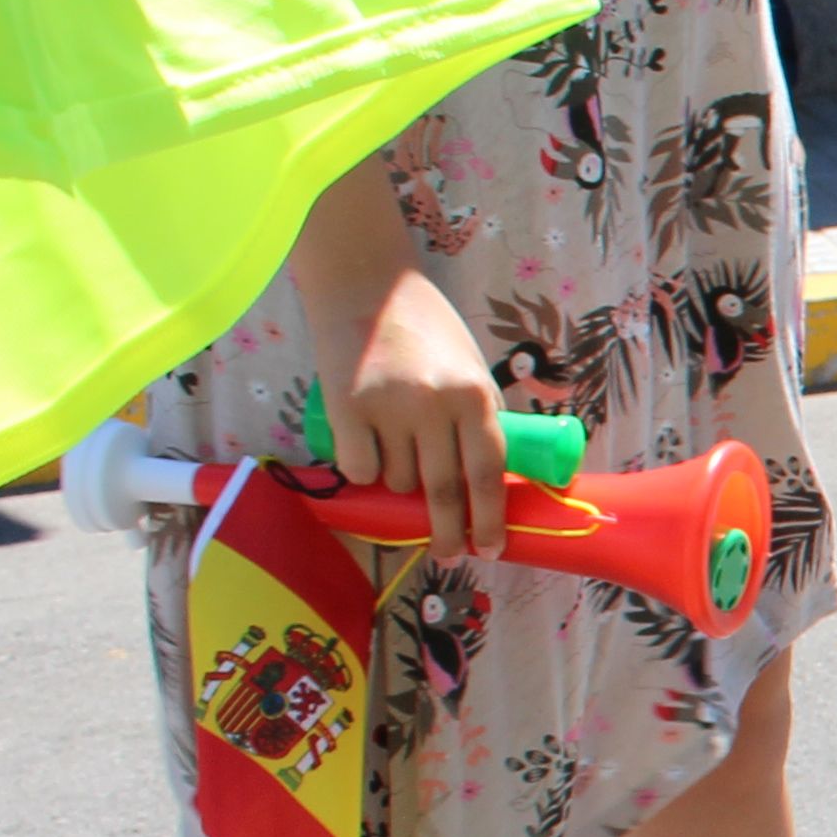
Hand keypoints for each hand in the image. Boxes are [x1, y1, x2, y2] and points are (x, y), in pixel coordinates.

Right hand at [329, 269, 509, 556]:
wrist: (367, 285)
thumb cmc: (428, 329)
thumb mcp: (471, 366)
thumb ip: (481, 415)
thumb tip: (492, 478)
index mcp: (474, 395)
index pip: (488, 474)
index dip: (489, 519)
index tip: (490, 549)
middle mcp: (434, 405)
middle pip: (444, 490)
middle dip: (449, 531)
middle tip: (450, 551)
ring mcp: (388, 408)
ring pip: (399, 481)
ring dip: (403, 488)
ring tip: (402, 460)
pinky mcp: (345, 408)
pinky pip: (359, 468)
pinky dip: (366, 473)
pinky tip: (368, 455)